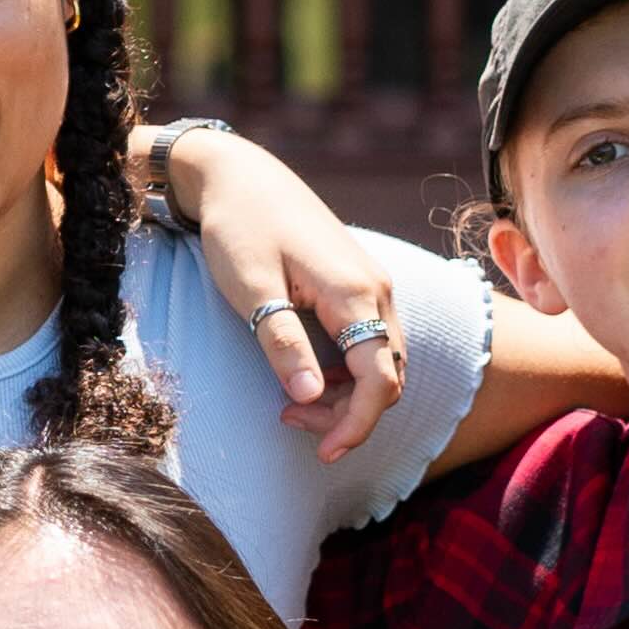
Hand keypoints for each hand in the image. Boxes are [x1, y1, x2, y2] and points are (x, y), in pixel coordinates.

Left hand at [164, 131, 409, 464]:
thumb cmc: (240, 228)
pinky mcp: (357, 284)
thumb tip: (308, 397)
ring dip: (347, 395)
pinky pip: (370, 342)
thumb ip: (282, 343)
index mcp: (355, 293)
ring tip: (291, 403)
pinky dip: (346, 371)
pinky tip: (305, 374)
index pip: (380, 380)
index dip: (358, 425)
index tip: (324, 453)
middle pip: (388, 377)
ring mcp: (371, 285)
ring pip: (382, 362)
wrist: (239, 175)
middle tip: (290, 421)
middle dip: (348, 415)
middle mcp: (377, 290)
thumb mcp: (252, 290)